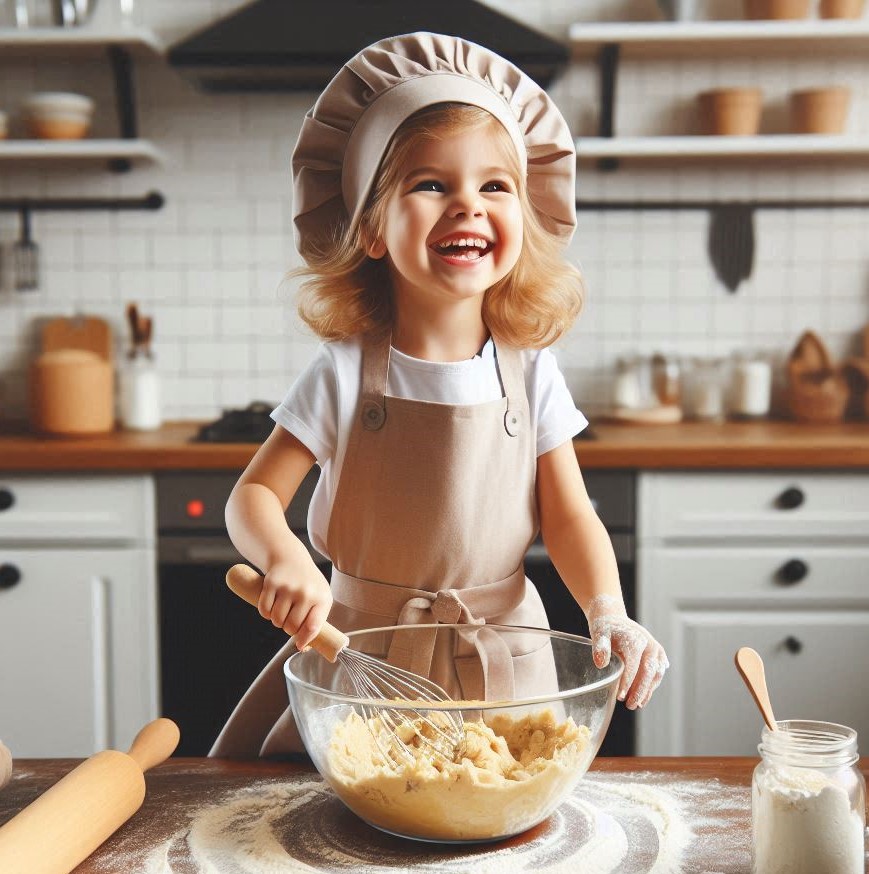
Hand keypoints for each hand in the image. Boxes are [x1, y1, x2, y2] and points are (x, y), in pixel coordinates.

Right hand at [257, 559, 332, 650]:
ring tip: (282, 611)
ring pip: (276, 620)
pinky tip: (271, 606)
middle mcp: (306, 592)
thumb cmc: (308, 584)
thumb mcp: (319, 598)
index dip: (304, 639)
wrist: (291, 558)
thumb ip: (315, 622)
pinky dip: (265, 613)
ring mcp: (288, 587)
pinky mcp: (271, 583)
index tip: (299, 644)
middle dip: (287, 629)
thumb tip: (302, 648)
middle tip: (289, 620)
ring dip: (276, 621)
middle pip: (291, 627)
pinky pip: (264, 610)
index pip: (313, 627)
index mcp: (322, 598)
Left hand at [584, 594, 668, 709]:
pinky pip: (657, 673)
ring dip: (647, 691)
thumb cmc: (605, 628)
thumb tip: (601, 664)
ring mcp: (655, 649)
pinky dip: (651, 687)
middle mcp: (649, 644)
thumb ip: (600, 647)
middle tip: (629, 705)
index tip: (620, 696)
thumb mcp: (598, 634)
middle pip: (648, 671)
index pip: (633, 663)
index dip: (628, 681)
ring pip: (656, 674)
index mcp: (635, 638)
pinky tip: (642, 698)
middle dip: (640, 690)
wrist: (613, 618)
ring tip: (635, 704)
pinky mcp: (658, 655)